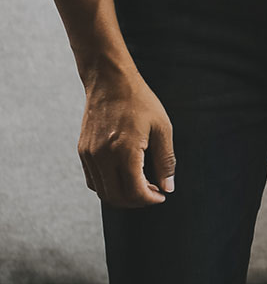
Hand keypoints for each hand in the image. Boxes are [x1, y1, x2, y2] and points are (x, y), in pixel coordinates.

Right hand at [79, 67, 175, 206]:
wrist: (110, 82)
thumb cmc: (140, 101)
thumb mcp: (162, 128)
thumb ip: (165, 160)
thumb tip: (167, 186)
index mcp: (124, 151)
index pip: (134, 191)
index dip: (150, 199)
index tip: (161, 195)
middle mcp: (102, 156)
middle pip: (116, 197)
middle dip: (137, 201)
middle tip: (153, 193)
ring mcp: (89, 154)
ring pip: (102, 191)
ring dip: (122, 195)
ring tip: (141, 185)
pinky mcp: (83, 151)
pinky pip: (93, 179)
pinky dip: (108, 186)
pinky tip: (125, 176)